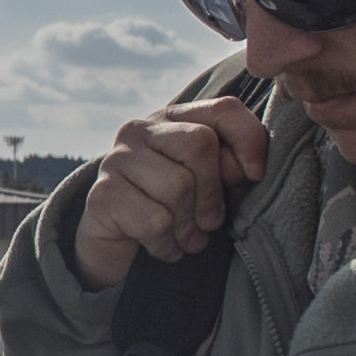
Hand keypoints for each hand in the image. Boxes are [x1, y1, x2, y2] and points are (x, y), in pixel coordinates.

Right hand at [72, 94, 268, 285]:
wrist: (114, 247)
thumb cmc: (172, 211)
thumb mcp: (210, 185)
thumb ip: (232, 167)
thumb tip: (245, 169)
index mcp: (172, 119)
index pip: (223, 109)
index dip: (249, 141)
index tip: (254, 175)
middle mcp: (139, 130)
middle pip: (199, 144)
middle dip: (212, 193)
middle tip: (208, 223)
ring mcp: (115, 160)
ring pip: (177, 186)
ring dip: (189, 226)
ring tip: (185, 238)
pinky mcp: (101, 195)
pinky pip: (155, 220)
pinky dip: (167, 243)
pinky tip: (163, 246)